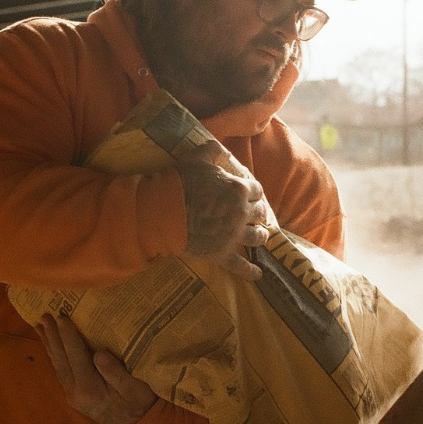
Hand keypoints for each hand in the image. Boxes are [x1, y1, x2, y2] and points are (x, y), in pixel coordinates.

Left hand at [37, 314, 155, 423]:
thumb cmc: (139, 403)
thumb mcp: (135, 388)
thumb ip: (116, 372)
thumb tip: (99, 353)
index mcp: (89, 388)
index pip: (76, 356)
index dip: (68, 336)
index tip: (61, 317)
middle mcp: (75, 391)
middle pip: (61, 359)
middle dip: (52, 336)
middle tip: (45, 315)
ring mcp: (71, 393)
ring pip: (57, 364)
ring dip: (49, 343)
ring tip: (41, 325)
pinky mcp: (73, 393)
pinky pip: (60, 369)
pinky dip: (54, 354)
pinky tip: (51, 344)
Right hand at [174, 140, 268, 280]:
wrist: (162, 211)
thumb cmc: (180, 182)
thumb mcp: (195, 159)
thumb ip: (211, 151)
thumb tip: (220, 148)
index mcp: (239, 189)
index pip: (256, 190)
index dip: (253, 192)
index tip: (250, 194)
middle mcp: (241, 212)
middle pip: (260, 213)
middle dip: (258, 213)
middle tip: (254, 215)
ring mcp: (234, 235)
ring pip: (257, 237)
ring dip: (260, 236)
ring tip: (260, 237)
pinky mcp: (222, 253)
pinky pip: (240, 265)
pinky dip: (250, 271)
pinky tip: (258, 275)